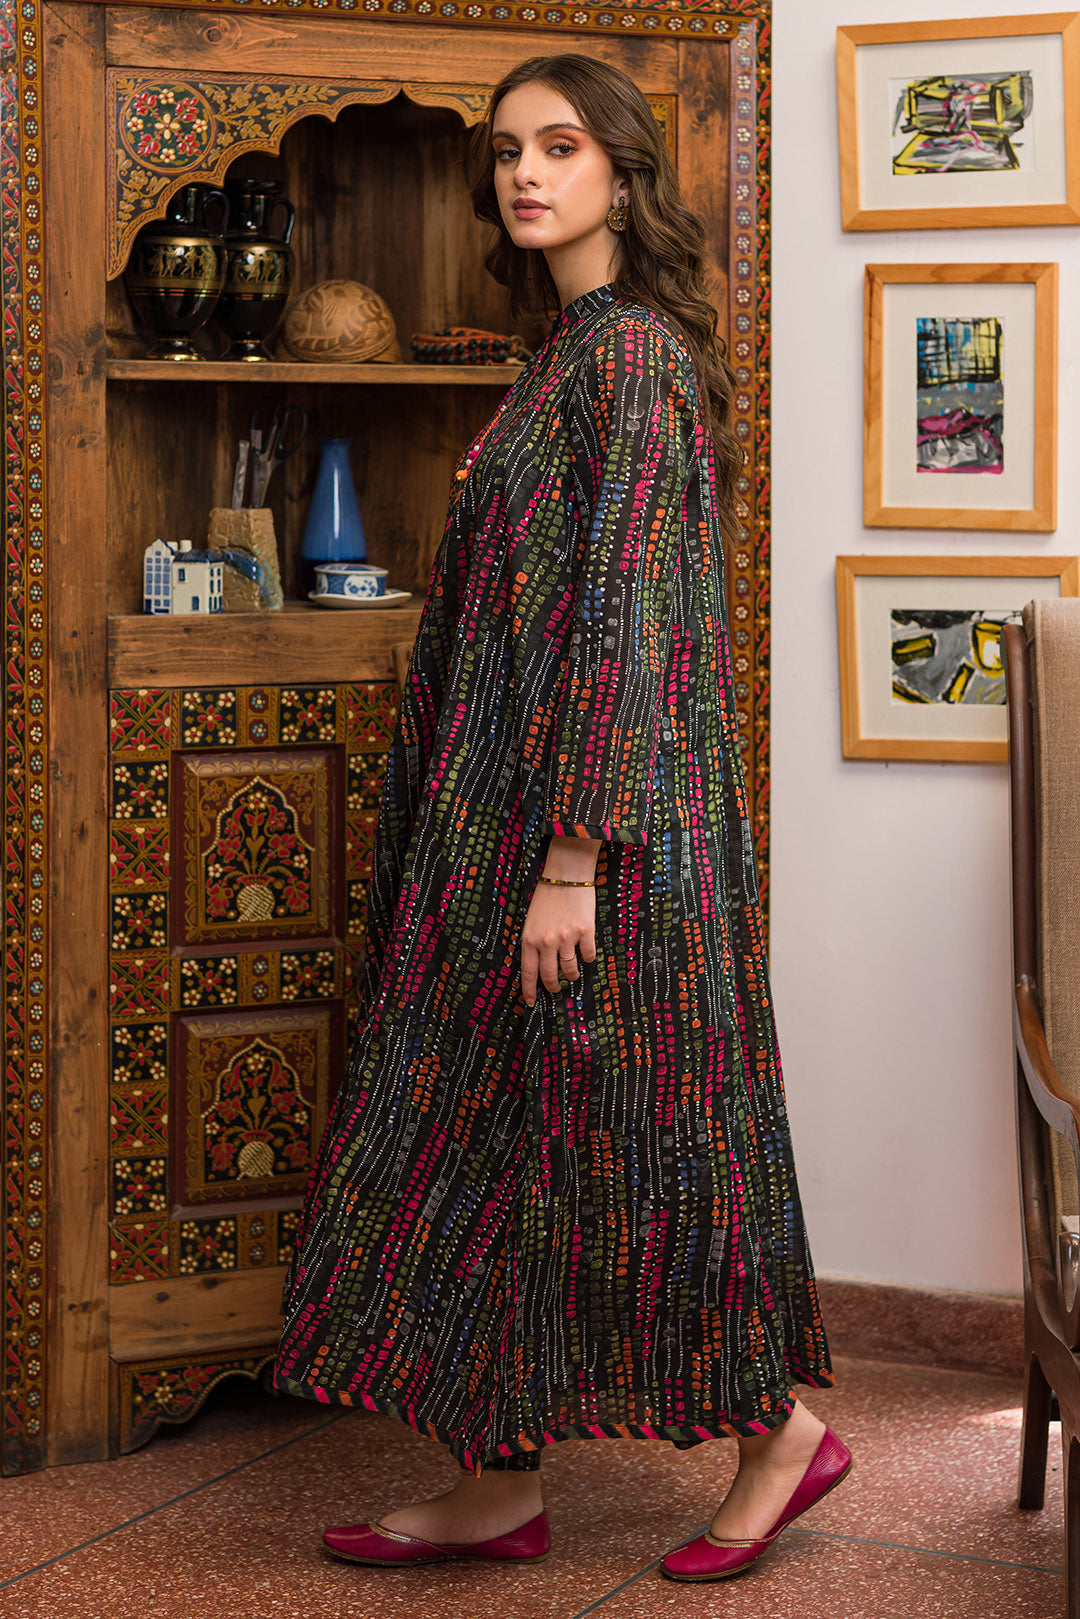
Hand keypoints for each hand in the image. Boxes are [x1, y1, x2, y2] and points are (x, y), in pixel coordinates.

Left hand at [520, 880, 597, 1006]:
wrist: (567, 875)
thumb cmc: (547, 896)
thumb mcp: (531, 921)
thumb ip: (534, 943)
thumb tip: (539, 966)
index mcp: (529, 939)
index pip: (528, 973)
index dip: (529, 991)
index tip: (530, 1003)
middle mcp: (547, 942)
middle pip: (550, 976)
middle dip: (553, 986)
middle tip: (556, 988)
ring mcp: (566, 938)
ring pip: (570, 970)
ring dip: (572, 974)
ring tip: (573, 972)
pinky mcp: (585, 932)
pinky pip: (588, 956)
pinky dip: (587, 957)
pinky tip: (584, 950)